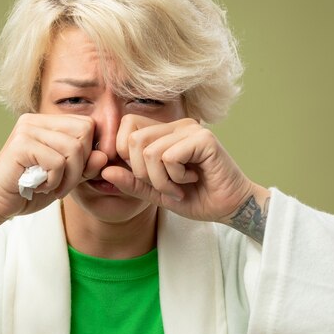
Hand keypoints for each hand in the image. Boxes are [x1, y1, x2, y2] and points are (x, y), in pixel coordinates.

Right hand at [0, 113, 107, 223]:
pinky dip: (54, 181)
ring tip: (52, 187)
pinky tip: (38, 186)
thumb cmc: (29, 190)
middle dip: (82, 164)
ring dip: (68, 177)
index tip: (76, 174)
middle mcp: (36, 120)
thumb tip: (104, 156)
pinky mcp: (21, 145)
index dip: (90, 152)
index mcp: (46, 122)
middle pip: (85, 131)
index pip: (88, 125)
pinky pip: (57, 162)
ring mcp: (27, 130)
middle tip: (63, 183)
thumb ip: (85, 166)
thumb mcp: (66, 178)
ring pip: (73, 148)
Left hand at [101, 115, 260, 222]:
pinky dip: (174, 177)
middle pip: (132, 140)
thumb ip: (131, 182)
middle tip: (163, 187)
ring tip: (178, 187)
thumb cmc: (195, 198)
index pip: (125, 127)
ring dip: (160, 180)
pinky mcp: (203, 139)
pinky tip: (191, 180)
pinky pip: (169, 157)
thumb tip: (104, 170)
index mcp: (162, 131)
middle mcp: (175, 125)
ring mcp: (190, 129)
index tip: (144, 178)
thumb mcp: (155, 192)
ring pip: (149, 151)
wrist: (229, 208)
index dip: (124, 156)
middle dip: (141, 173)